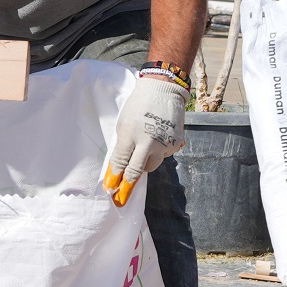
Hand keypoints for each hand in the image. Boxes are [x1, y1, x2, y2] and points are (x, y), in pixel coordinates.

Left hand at [104, 74, 186, 205]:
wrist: (163, 90)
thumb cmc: (138, 105)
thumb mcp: (123, 124)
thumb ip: (122, 146)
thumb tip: (119, 167)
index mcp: (131, 135)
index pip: (121, 163)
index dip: (115, 178)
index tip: (110, 190)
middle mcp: (148, 142)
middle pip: (136, 172)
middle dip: (128, 185)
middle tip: (121, 196)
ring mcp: (164, 144)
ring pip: (151, 166)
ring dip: (143, 164)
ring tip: (141, 152)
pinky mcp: (175, 143)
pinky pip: (163, 156)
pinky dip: (158, 152)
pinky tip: (156, 139)